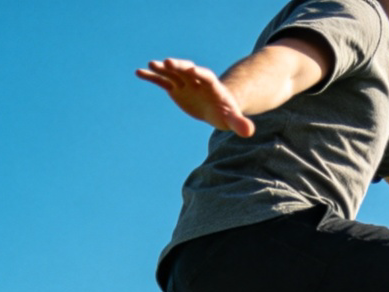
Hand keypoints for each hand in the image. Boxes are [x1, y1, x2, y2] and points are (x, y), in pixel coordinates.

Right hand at [136, 58, 255, 137]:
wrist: (218, 109)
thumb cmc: (227, 113)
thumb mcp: (233, 119)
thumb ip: (240, 123)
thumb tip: (249, 132)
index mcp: (212, 85)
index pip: (206, 76)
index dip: (199, 73)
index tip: (192, 69)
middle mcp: (196, 80)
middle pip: (187, 70)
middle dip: (178, 66)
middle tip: (167, 62)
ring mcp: (185, 82)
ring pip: (172, 73)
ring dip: (161, 69)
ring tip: (149, 65)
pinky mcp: (175, 88)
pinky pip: (162, 81)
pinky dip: (151, 77)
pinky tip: (139, 72)